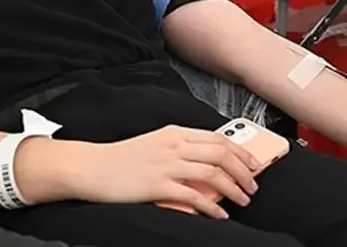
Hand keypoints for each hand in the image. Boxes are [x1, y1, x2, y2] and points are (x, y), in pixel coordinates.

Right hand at [79, 124, 261, 218]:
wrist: (92, 167)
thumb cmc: (122, 159)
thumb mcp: (156, 145)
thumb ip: (181, 150)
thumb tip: (209, 165)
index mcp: (175, 133)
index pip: (218, 138)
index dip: (241, 152)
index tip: (254, 164)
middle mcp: (174, 145)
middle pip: (221, 154)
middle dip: (243, 170)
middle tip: (253, 185)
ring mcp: (166, 165)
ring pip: (213, 173)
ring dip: (234, 188)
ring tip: (243, 200)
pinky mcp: (157, 185)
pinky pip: (193, 196)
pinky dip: (211, 206)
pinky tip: (219, 214)